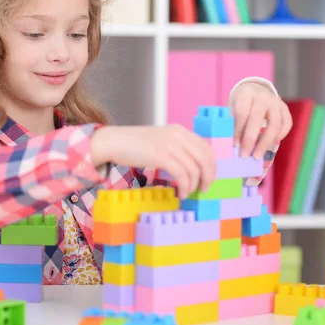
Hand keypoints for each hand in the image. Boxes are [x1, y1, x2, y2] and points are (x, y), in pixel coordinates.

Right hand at [91, 125, 216, 197]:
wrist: (113, 141)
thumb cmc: (134, 145)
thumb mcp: (160, 140)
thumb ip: (175, 148)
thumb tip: (191, 168)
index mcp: (179, 130)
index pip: (206, 147)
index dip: (212, 165)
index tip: (209, 178)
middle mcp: (178, 135)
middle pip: (205, 158)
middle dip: (208, 176)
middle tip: (204, 189)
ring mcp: (170, 144)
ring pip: (194, 168)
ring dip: (193, 185)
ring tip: (187, 193)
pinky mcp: (161, 155)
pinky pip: (182, 174)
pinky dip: (185, 187)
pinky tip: (181, 193)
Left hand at [229, 81, 291, 158]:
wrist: (254, 89)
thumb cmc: (240, 103)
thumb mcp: (232, 107)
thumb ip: (232, 123)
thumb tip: (233, 146)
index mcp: (247, 93)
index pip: (242, 113)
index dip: (238, 130)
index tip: (235, 145)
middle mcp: (263, 96)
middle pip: (257, 119)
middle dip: (250, 139)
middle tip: (244, 155)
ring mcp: (276, 102)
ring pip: (275, 124)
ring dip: (266, 142)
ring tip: (258, 156)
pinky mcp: (285, 108)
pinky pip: (287, 123)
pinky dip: (280, 135)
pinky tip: (272, 145)